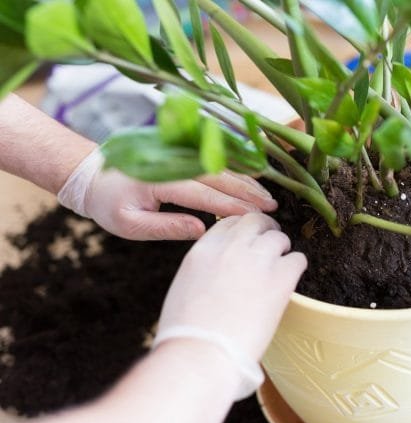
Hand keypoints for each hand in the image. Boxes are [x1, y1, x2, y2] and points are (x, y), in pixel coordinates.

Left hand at [58, 148, 276, 239]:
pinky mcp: (181, 155)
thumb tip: (201, 231)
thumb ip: (166, 227)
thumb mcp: (130, 225)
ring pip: (220, 167)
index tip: (257, 216)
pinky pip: (213, 162)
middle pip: (221, 177)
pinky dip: (235, 170)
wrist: (90, 173)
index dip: (234, 206)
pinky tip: (250, 178)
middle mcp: (175, 164)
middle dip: (249, 192)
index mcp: (162, 181)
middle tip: (273, 206)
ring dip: (246, 180)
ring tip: (267, 195)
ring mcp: (179, 156)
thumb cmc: (108, 203)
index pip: (206, 195)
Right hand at [156, 213, 306, 360]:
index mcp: (203, 250)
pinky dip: (296, 267)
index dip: (241, 230)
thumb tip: (219, 273)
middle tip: (271, 243)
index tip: (247, 240)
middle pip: (254, 221)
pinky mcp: (281, 278)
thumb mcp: (185, 288)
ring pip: (278, 237)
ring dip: (281, 249)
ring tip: (280, 265)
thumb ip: (205, 270)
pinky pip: (298, 259)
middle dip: (264, 229)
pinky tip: (290, 281)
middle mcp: (231, 247)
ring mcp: (257, 259)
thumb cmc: (187, 335)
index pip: (228, 222)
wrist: (201, 354)